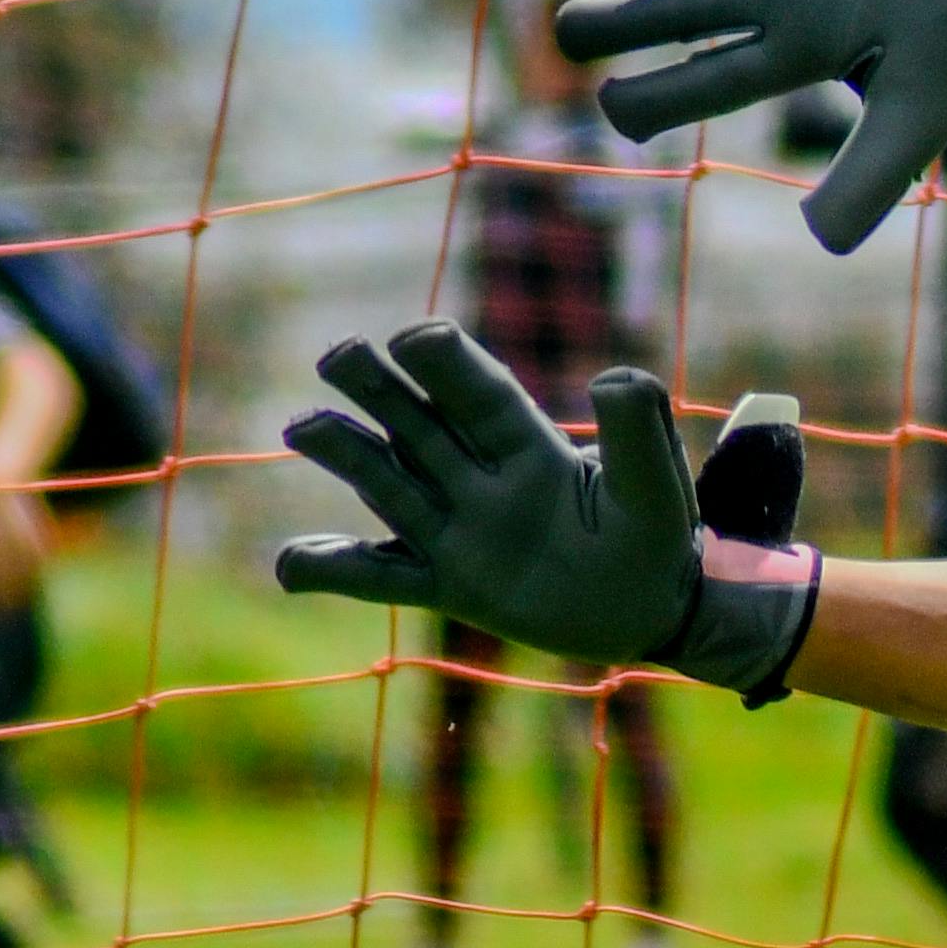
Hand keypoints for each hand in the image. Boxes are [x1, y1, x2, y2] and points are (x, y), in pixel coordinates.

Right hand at [273, 325, 815, 699]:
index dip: (446, 362)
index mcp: (530, 446)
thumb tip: (616, 377)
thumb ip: (641, 432)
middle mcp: (481, 479)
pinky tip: (288, 568)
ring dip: (345, 454)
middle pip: (418, 422)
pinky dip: (334, 571)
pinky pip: (382, 578)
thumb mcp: (658, 487)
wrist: (655, 610)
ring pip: (390, 484)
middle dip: (377, 386)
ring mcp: (459, 530)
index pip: (480, 394)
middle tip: (340, 355)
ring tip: (305, 427)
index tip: (414, 337)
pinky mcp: (450, 585)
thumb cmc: (657, 538)